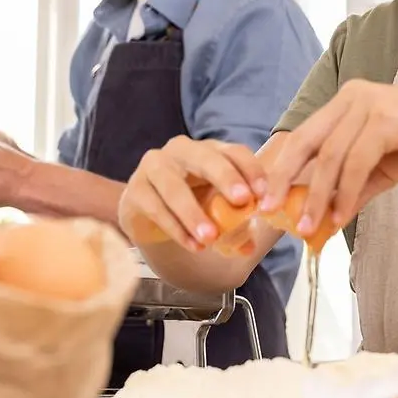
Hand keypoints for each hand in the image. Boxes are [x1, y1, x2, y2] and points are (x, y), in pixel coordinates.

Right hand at [120, 135, 265, 252]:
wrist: (146, 212)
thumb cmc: (189, 203)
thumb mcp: (214, 209)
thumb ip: (234, 223)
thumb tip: (248, 247)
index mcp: (208, 150)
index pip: (233, 152)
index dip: (250, 169)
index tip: (263, 192)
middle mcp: (180, 151)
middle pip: (204, 158)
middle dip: (225, 177)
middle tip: (242, 200)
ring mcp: (154, 167)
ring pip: (174, 186)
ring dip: (194, 212)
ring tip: (211, 237)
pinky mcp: (135, 190)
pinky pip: (155, 208)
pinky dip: (176, 229)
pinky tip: (192, 245)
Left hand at [261, 80, 397, 236]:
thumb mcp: (384, 168)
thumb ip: (353, 187)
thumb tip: (323, 218)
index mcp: (347, 101)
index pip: (303, 136)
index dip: (282, 169)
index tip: (267, 200)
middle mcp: (353, 96)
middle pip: (306, 142)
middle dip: (285, 181)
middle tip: (271, 214)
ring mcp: (370, 104)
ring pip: (330, 156)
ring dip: (318, 197)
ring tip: (309, 228)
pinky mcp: (389, 119)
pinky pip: (357, 162)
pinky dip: (346, 193)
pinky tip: (342, 217)